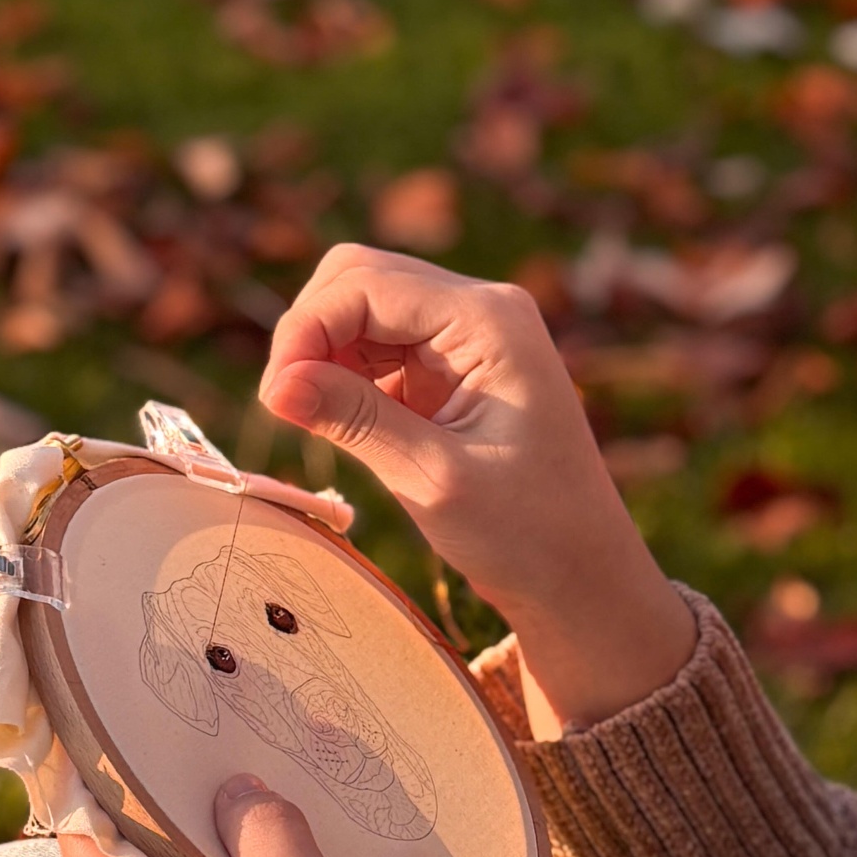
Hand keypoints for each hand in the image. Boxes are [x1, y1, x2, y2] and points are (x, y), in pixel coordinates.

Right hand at [259, 244, 694, 729]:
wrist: (582, 576)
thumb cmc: (527, 534)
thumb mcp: (433, 478)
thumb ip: (355, 421)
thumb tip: (275, 384)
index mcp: (490, 321)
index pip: (366, 284)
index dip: (306, 329)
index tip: (275, 398)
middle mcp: (482, 311)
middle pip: (360, 279)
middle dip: (312, 332)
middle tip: (288, 407)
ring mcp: (469, 337)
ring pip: (363, 310)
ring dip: (326, 355)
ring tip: (318, 423)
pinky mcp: (454, 370)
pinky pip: (380, 348)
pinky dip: (347, 377)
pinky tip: (342, 424)